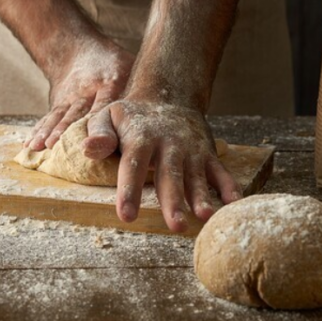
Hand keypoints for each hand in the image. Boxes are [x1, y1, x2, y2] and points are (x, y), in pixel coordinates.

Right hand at [26, 38, 134, 150]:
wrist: (76, 49)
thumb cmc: (114, 66)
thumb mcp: (131, 69)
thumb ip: (141, 93)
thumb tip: (165, 124)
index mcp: (111, 81)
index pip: (105, 103)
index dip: (97, 120)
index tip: (91, 138)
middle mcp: (87, 90)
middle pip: (76, 111)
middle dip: (66, 130)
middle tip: (55, 145)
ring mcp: (69, 96)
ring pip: (58, 115)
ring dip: (48, 132)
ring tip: (39, 147)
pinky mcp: (57, 103)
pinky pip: (48, 118)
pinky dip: (38, 131)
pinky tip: (29, 146)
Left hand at [85, 99, 240, 231]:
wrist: (169, 94)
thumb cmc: (132, 116)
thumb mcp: (109, 116)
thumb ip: (99, 134)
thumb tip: (88, 150)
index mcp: (141, 137)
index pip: (133, 165)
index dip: (130, 191)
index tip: (126, 216)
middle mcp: (168, 144)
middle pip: (170, 175)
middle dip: (173, 201)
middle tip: (175, 226)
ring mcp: (190, 149)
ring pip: (196, 175)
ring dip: (202, 196)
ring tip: (205, 216)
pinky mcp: (207, 153)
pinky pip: (219, 171)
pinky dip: (229, 186)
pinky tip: (233, 204)